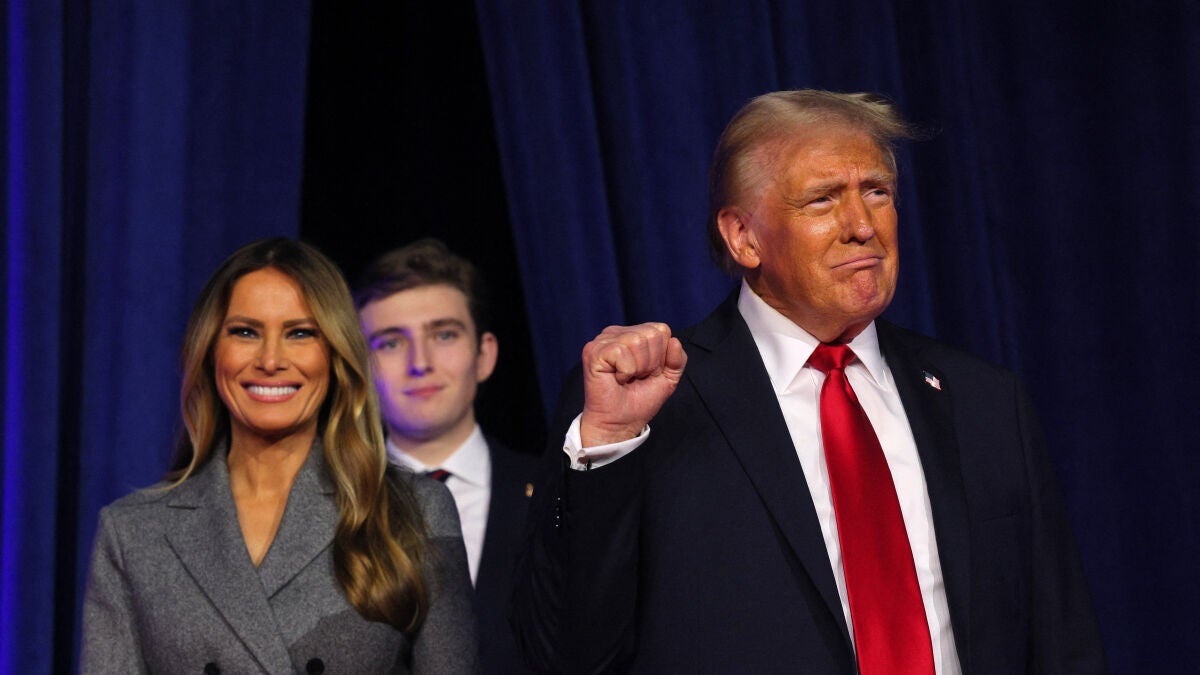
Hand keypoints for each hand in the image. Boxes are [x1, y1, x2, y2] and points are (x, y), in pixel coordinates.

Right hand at [579, 323, 686, 446]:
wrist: (619, 423)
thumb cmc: (639, 401)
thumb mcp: (668, 378)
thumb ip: (677, 359)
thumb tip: (674, 340)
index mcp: (632, 333)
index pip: (661, 330)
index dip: (662, 356)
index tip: (648, 373)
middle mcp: (616, 333)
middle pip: (652, 334)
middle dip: (651, 362)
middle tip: (637, 377)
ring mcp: (603, 341)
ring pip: (637, 341)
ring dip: (638, 368)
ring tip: (627, 378)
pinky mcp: (594, 352)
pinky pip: (622, 353)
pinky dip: (626, 371)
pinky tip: (617, 379)